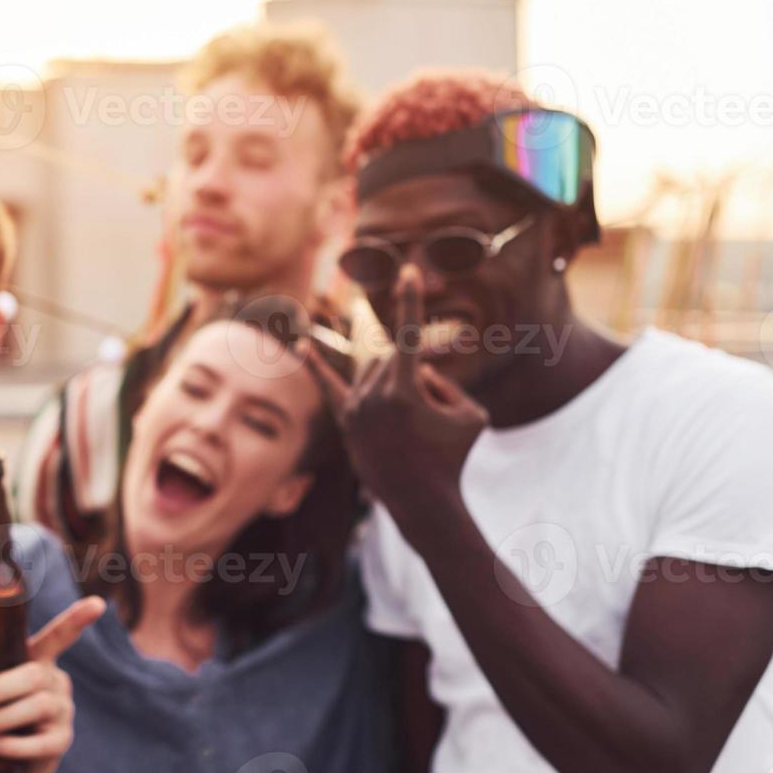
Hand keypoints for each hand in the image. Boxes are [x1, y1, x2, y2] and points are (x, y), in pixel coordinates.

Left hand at [0, 595, 104, 772]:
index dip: (78, 620)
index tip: (97, 604)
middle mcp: (56, 682)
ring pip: (36, 707)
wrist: (6, 763)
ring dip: (0, 717)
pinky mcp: (60, 742)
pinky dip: (14, 744)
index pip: (61, 636)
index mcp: (39, 660)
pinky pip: (42, 742)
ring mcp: (62, 712)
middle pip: (32, 676)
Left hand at [309, 264, 487, 522]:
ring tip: (411, 429)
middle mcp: (374, 395)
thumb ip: (447, 382)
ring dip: (399, 391)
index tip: (407, 270)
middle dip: (419, 380)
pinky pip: (329, 387)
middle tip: (430, 420)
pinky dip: (315, 365)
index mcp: (405, 390)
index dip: (411, 301)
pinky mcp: (346, 420)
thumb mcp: (471, 414)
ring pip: (378, 375)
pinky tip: (301, 344)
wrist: (422, 502)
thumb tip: (419, 371)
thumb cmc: (454, 457)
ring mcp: (356, 408)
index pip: (410, 336)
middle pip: (398, 360)